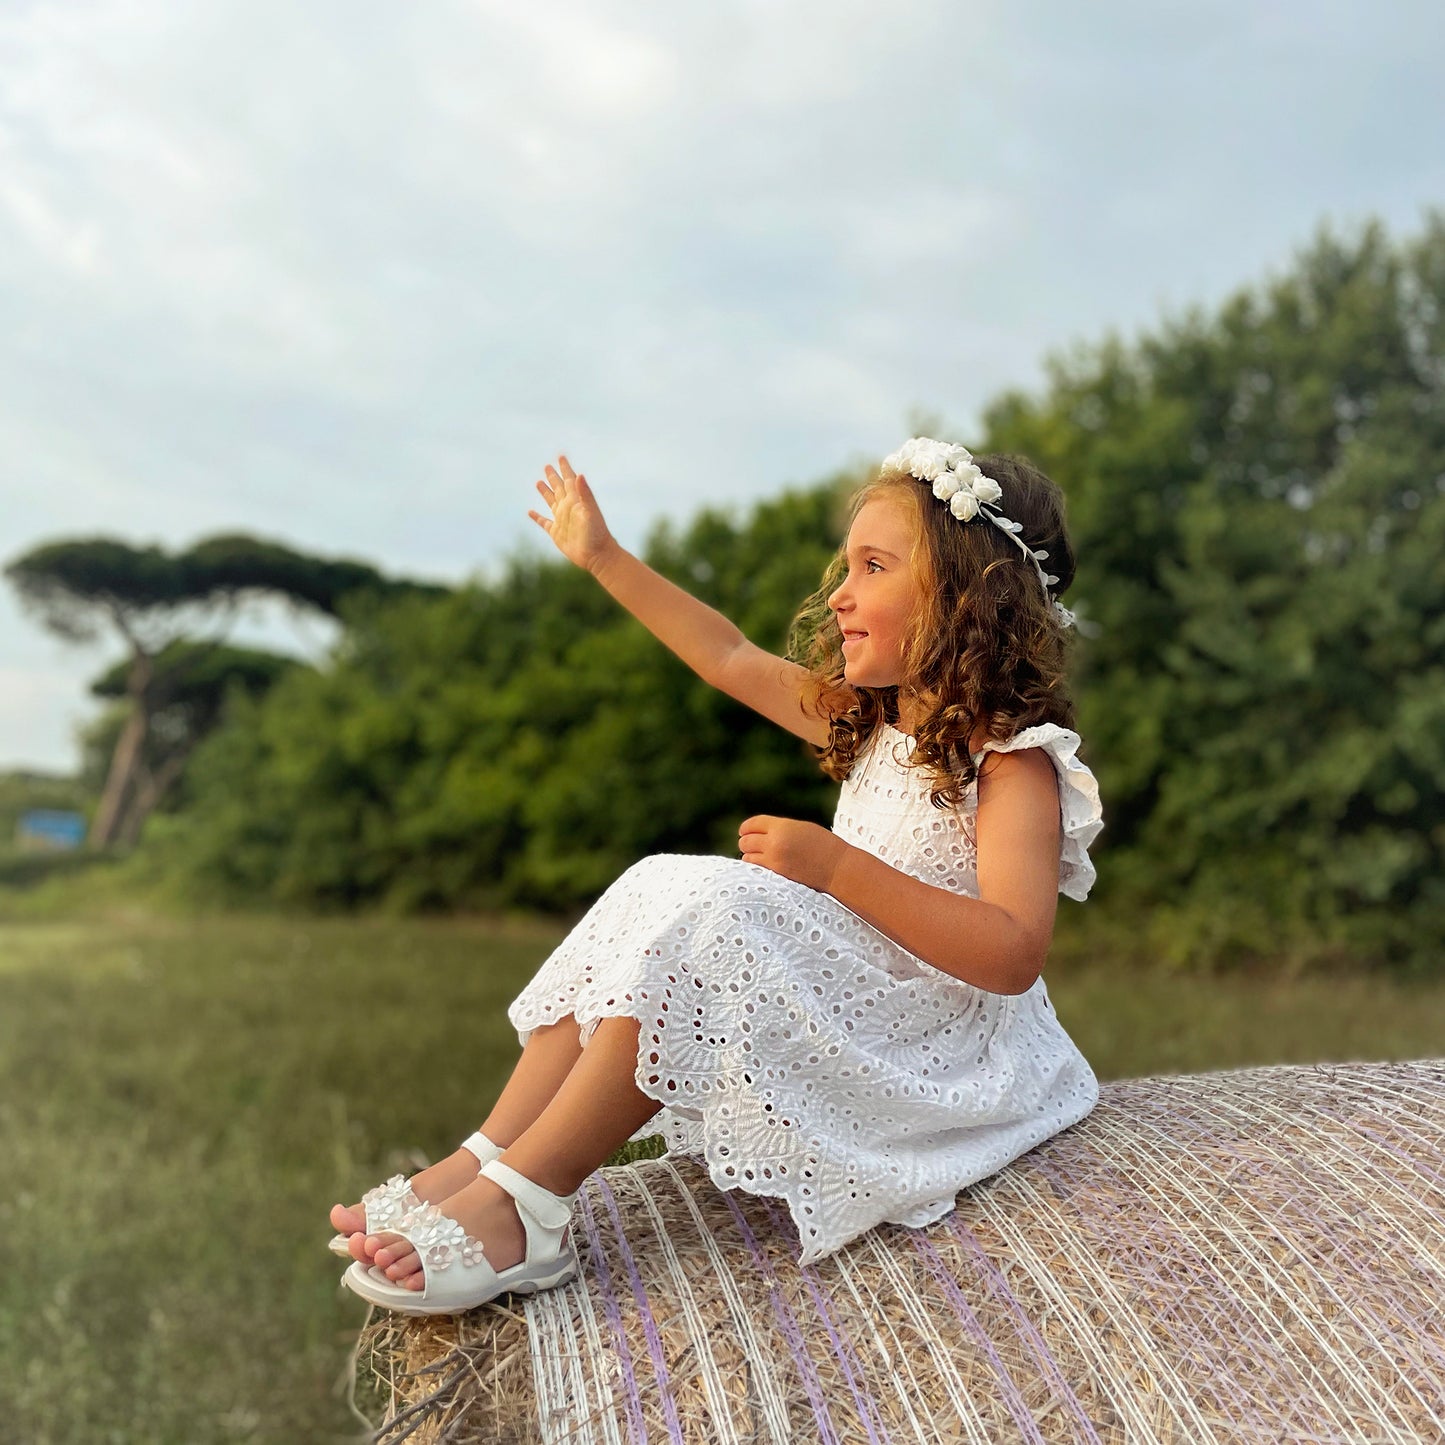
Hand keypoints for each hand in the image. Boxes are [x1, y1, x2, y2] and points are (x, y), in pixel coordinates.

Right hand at [528, 456, 617, 574]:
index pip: (569, 480)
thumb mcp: (591, 512)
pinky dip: (537, 517)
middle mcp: (568, 508)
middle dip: (553, 477)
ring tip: (538, 482)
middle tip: (547, 466)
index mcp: (576, 500)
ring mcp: (562, 520)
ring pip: (551, 502)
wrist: (597, 555)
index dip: (565, 468)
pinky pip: (544, 522)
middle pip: (558, 488)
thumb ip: (585, 493)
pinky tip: (530, 512)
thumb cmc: (597, 533)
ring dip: (545, 492)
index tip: (561, 456)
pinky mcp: (556, 533)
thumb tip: (579, 474)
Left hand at [738, 815, 845, 893]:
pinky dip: (756, 869)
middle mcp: (775, 842)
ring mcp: (774, 861)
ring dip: (750, 856)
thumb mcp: (801, 829)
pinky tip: (762, 868)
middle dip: (746, 842)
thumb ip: (780, 829)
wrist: (838, 868)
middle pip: (746, 841)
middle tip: (750, 846)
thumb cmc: (823, 846)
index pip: (753, 824)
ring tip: (757, 857)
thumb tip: (760, 834)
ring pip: (747, 858)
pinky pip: (756, 871)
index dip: (746, 828)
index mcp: (782, 827)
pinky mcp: (777, 877)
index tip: (744, 831)